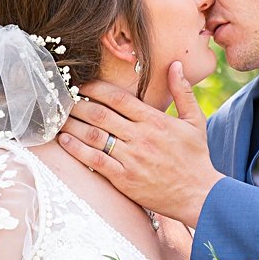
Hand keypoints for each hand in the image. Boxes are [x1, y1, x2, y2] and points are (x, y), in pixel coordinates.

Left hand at [59, 68, 214, 234]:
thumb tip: (175, 64)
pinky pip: (95, 160)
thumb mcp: (195, 121)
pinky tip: (65, 141)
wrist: (199, 195)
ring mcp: (131, 158)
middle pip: (101, 114)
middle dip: (78, 104)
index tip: (82, 84)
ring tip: (59, 117)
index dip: (96, 88)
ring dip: (73, 124)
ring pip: (94, 136)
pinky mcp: (124, 179)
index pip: (118, 98)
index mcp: (154, 120)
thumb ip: (182, 91)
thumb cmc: (196, 158)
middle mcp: (140, 136)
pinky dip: (77, 149)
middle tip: (63, 99)